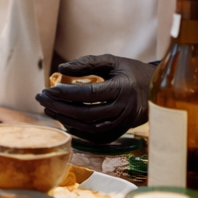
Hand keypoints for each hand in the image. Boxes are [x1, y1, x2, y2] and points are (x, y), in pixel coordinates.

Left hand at [35, 53, 157, 144]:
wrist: (155, 90)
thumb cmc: (129, 71)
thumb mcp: (111, 61)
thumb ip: (86, 62)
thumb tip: (60, 68)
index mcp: (124, 88)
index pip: (90, 94)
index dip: (67, 93)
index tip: (48, 88)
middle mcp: (125, 109)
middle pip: (87, 113)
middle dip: (60, 107)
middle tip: (42, 98)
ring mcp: (123, 124)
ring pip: (90, 127)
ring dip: (66, 120)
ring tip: (48, 108)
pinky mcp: (120, 133)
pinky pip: (95, 136)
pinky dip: (77, 130)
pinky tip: (63, 120)